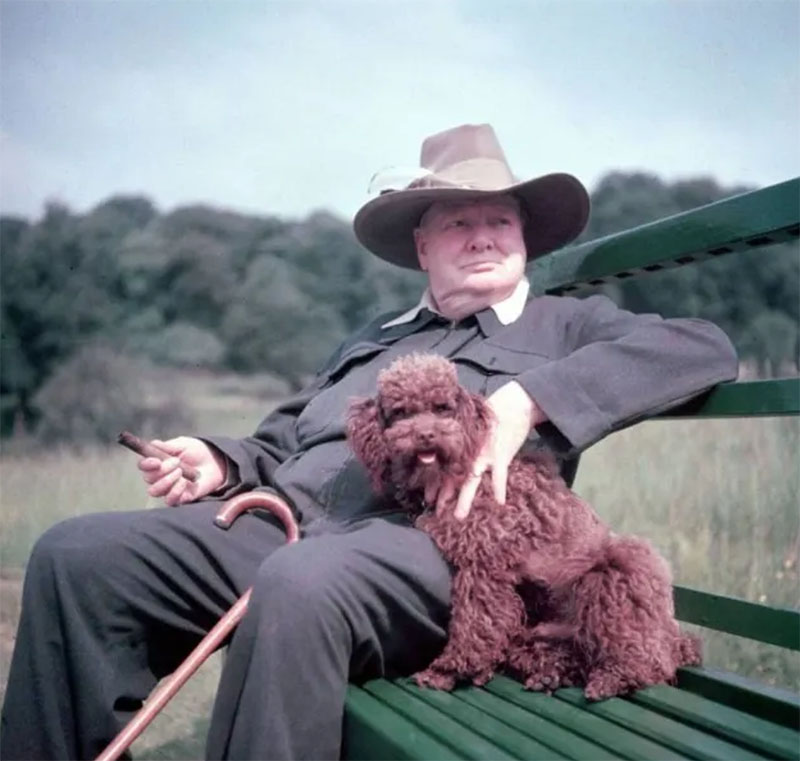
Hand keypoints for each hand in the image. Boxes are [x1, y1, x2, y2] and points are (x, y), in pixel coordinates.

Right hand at [137, 437, 227, 505]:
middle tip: (177, 462)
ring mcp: (169, 488)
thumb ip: (167, 446)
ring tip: (181, 472)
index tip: (156, 461)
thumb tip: (152, 444)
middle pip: (148, 478)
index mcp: (159, 462)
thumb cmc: (198, 452)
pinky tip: (185, 483)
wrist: (216, 462)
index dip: (146, 464)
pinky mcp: (179, 498)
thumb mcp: (183, 445)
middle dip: (162, 470)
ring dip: (166, 481)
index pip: (143, 466)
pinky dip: (175, 491)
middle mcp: (160, 477)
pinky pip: (169, 500)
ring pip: (155, 491)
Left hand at [444, 381, 546, 520]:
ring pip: (471, 479)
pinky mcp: (502, 453)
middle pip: (453, 476)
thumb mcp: (474, 426)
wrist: (515, 404)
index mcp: (461, 445)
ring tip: (458, 516)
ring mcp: (485, 453)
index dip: (434, 482)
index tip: (427, 497)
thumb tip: (450, 454)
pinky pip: (500, 474)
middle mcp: (469, 451)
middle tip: (435, 510)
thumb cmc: (493, 416)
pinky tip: (499, 502)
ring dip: (464, 498)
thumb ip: (464, 441)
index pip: (443, 466)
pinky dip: (499, 488)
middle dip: (444, 494)